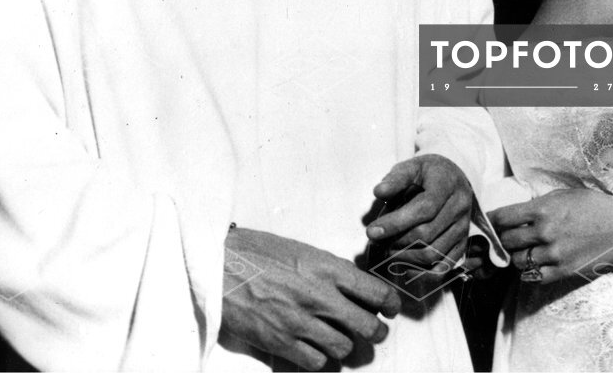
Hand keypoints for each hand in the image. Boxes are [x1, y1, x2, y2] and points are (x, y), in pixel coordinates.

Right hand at [221, 226, 399, 370]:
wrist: (221, 265)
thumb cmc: (260, 252)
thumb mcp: (302, 251)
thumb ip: (330, 270)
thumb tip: (353, 288)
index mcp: (326, 267)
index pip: (374, 291)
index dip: (390, 304)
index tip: (392, 308)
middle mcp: (319, 296)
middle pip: (367, 326)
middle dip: (376, 331)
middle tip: (374, 330)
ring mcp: (300, 322)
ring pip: (344, 348)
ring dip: (346, 345)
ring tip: (340, 337)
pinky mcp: (281, 343)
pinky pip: (316, 363)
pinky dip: (320, 359)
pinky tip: (315, 347)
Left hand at [366, 154, 474, 274]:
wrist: (453, 178)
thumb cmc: (426, 173)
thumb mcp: (411, 167)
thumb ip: (396, 179)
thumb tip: (379, 192)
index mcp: (447, 184)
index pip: (424, 208)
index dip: (396, 222)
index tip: (371, 232)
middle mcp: (460, 207)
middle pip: (427, 234)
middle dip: (396, 241)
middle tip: (375, 241)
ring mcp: (463, 228)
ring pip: (433, 253)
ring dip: (404, 257)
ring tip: (386, 251)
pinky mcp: (462, 245)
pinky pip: (443, 268)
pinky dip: (421, 273)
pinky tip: (403, 267)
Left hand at [488, 188, 612, 286]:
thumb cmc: (593, 206)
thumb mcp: (562, 195)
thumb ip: (538, 205)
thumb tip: (518, 214)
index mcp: (542, 209)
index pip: (503, 217)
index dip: (491, 221)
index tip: (487, 224)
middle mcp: (545, 232)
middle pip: (507, 241)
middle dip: (502, 240)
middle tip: (502, 240)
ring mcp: (554, 253)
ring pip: (518, 261)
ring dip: (516, 257)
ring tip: (520, 252)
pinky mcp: (564, 271)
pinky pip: (535, 277)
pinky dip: (530, 272)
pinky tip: (533, 265)